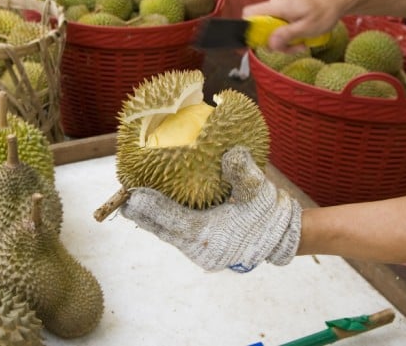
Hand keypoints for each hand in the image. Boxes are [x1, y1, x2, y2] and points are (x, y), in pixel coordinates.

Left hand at [120, 146, 301, 272]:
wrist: (281, 237)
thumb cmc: (268, 214)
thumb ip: (243, 172)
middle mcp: (200, 247)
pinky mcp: (204, 249)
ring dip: (153, 220)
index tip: (133, 195)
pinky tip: (158, 210)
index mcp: (210, 233)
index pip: (172, 219)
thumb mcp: (258, 190)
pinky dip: (166, 223)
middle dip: (144, 214)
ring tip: (134, 204)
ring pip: (169, 234)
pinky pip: (179, 235)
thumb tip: (230, 154)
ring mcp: (201, 251)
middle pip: (164, 229)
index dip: (151, 207)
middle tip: (124, 199)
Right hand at [243, 0, 345, 51]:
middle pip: (261, 26)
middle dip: (274, 41)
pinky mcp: (286, 10)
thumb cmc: (324, 12)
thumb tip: (269, 44)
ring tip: (301, 44)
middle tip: (291, 48)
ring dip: (284, 41)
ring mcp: (280, 7)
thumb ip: (286, 35)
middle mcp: (274, 4)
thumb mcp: (306, 28)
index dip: (250, 30)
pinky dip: (288, 34)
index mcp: (276, 6)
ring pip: (272, 28)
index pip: (249, 14)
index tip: (263, 43)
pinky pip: (280, 25)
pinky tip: (302, 38)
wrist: (338, 0)